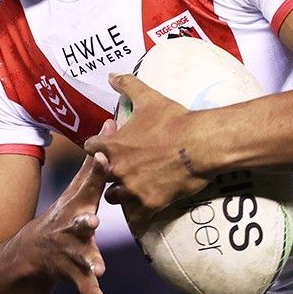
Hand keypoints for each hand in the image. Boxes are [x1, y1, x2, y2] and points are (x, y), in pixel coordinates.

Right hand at [27, 152, 110, 293]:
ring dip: (89, 261)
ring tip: (100, 268)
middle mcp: (69, 229)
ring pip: (79, 257)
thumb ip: (96, 164)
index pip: (87, 186)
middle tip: (93, 221)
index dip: (96, 171)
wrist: (28, 256)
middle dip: (84, 222)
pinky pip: (85, 289)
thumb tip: (111, 121)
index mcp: (75, 207)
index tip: (105, 157)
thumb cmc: (64, 217)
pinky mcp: (72, 275)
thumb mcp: (77, 192)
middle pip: (77, 224)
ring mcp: (68, 253)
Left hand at [84, 75, 209, 230]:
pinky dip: (139, 219)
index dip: (97, 148)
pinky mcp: (149, 204)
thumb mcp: (149, 98)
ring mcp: (132, 188)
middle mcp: (117, 168)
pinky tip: (144, 217)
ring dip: (123, 194)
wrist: (202, 143)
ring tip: (134, 191)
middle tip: (124, 170)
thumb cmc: (175, 120)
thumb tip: (111, 74)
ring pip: (115, 198)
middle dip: (110, 173)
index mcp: (113, 145)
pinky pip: (137, 219)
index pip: (90, 149)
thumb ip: (127, 85)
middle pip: (101, 177)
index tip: (106, 148)